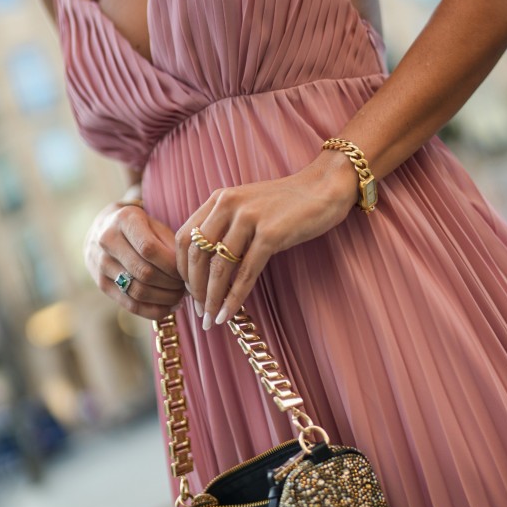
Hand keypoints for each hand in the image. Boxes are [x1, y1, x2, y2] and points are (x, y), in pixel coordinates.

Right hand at [84, 201, 185, 319]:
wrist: (103, 230)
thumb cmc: (141, 227)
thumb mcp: (156, 224)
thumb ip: (172, 244)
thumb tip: (187, 272)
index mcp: (124, 220)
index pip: (149, 249)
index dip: (171, 265)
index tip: (185, 272)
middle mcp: (108, 241)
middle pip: (144, 272)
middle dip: (171, 284)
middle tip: (186, 287)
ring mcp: (101, 264)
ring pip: (138, 291)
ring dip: (165, 299)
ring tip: (180, 296)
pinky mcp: (102, 285)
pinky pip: (131, 305)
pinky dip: (154, 311)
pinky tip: (169, 308)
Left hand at [175, 152, 358, 328]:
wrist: (325, 187)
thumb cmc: (288, 204)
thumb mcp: (248, 207)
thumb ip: (226, 228)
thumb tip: (208, 268)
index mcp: (219, 199)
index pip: (184, 237)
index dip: (181, 268)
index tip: (189, 290)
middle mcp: (228, 205)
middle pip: (197, 254)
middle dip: (195, 289)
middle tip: (199, 312)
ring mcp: (249, 218)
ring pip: (219, 267)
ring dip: (212, 298)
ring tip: (211, 320)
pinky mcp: (271, 233)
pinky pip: (246, 272)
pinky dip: (235, 297)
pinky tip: (229, 313)